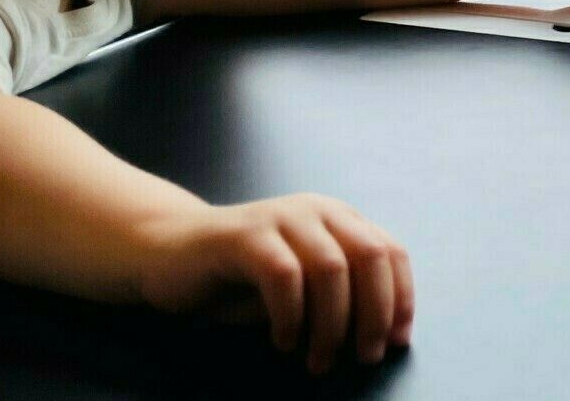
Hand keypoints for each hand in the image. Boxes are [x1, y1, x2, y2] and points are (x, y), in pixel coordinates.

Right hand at [136, 194, 412, 373]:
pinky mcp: (244, 235)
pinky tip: (284, 341)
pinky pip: (283, 275)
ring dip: (332, 324)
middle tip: (365, 357)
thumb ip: (338, 296)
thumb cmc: (242, 277)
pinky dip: (291, 315)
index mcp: (340, 219)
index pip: (391, 252)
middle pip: (370, 257)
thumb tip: (381, 335)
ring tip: (320, 360)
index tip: (398, 341)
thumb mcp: (301, 286)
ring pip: (331, 268)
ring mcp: (282, 217)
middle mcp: (318, 210)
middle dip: (375, 313)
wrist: (168, 252)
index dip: (401, 297)